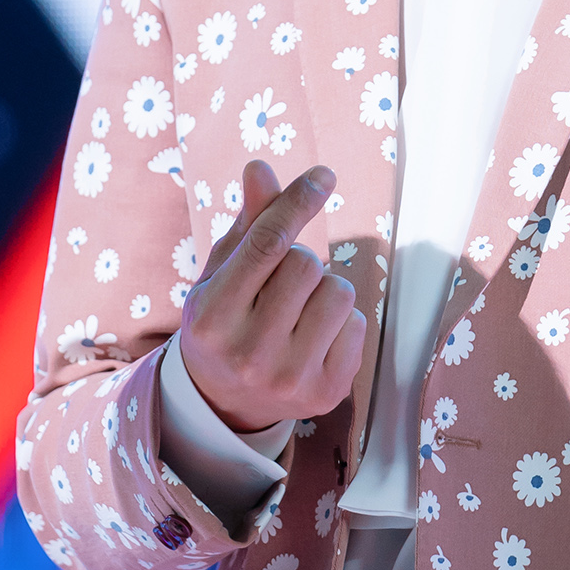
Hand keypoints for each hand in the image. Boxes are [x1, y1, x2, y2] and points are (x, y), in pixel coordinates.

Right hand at [179, 159, 366, 433]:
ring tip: (299, 309)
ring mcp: (288, 378)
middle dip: (300, 260)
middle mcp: (248, 352)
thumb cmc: (226, 321)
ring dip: (325, 289)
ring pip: (339, 292)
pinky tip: (314, 337)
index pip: (266, 244)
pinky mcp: (326, 394)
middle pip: (305, 264)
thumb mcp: (222, 273)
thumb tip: (260, 167)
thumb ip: (247, 224)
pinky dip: (342, 321)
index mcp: (212, 317)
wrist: (227, 402)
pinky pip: (358, 325)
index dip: (297, 202)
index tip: (323, 174)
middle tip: (281, 284)